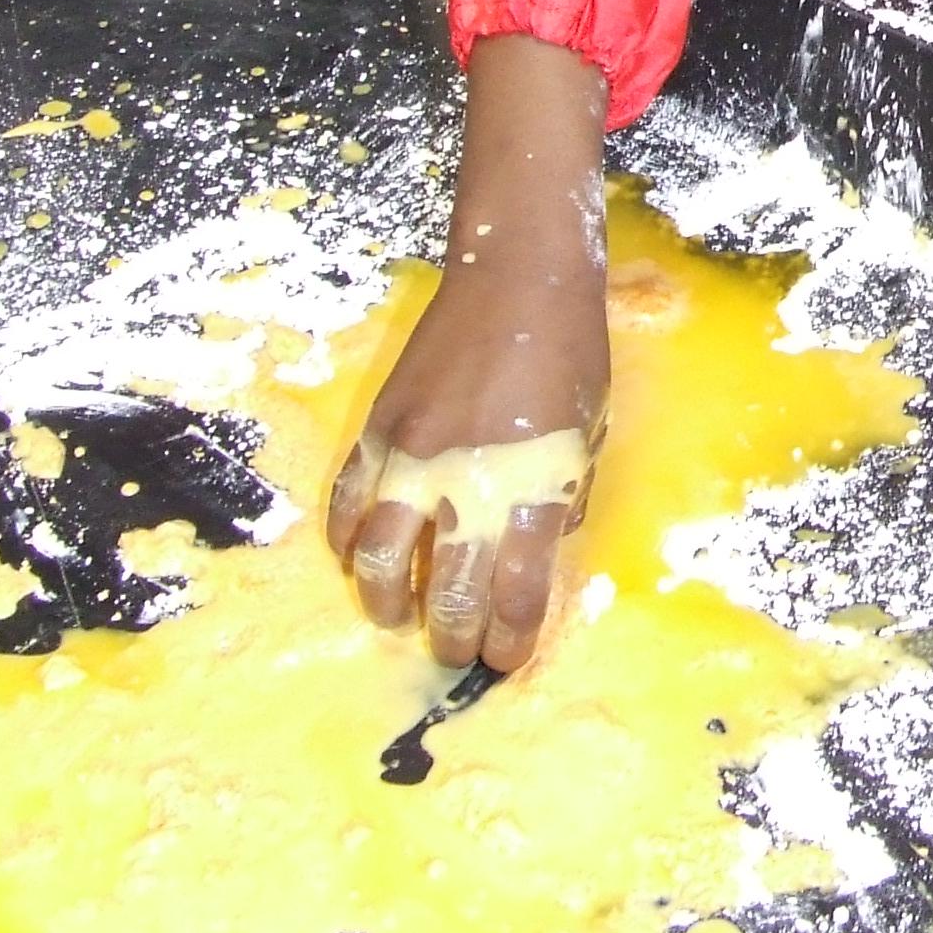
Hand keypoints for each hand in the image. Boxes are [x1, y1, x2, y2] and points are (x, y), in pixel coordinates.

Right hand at [327, 38, 610, 671]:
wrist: (516, 274)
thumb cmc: (569, 348)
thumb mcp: (587, 431)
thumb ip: (562, 495)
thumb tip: (538, 547)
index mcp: (535, 487)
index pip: (517, 596)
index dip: (511, 641)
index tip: (506, 658)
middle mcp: (471, 482)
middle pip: (449, 593)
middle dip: (454, 635)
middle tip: (458, 647)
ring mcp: (416, 455)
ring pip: (379, 559)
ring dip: (387, 601)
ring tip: (398, 616)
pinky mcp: (380, 428)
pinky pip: (345, 502)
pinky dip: (346, 541)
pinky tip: (359, 557)